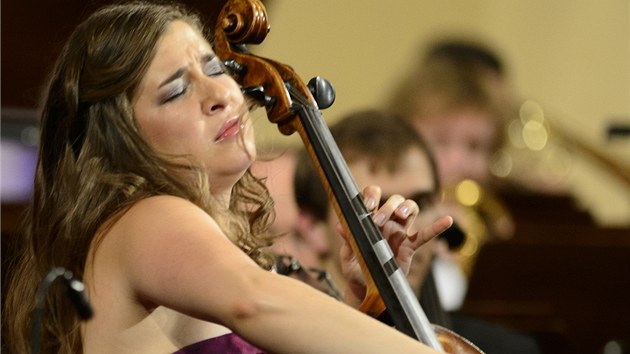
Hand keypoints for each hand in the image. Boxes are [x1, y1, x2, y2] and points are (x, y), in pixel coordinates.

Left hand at [336, 185, 452, 308]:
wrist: (366, 289)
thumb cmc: (355, 269)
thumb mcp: (348, 256)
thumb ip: (348, 241)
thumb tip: (341, 226)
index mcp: (369, 219)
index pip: (372, 196)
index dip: (371, 196)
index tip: (367, 206)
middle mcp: (386, 221)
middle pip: (395, 200)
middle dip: (388, 206)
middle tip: (378, 221)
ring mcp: (400, 232)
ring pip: (410, 209)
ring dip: (407, 207)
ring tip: (400, 214)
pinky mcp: (410, 246)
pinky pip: (425, 235)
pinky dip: (436, 227)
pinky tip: (447, 220)